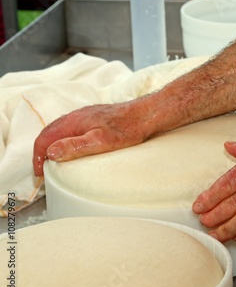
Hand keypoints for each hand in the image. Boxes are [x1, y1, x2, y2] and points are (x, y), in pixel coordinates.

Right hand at [33, 101, 151, 176]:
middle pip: (50, 133)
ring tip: (56, 161)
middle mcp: (76, 116)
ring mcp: (86, 116)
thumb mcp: (100, 141)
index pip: (45, 138)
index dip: (38, 156)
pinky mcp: (96, 119)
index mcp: (73, 121)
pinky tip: (75, 148)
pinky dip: (66, 140)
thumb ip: (75, 146)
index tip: (40, 172)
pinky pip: (73, 129)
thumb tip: (51, 152)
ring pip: (61, 130)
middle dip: (42, 151)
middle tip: (43, 169)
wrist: (147, 114)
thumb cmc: (127, 128)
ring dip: (54, 145)